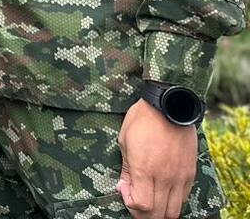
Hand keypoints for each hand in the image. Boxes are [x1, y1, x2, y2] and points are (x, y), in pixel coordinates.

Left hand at [118, 99, 197, 218]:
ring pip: (174, 211)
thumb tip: (124, 187)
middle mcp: (165, 178)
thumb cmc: (142, 120)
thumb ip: (126, 169)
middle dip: (143, 214)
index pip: (141, 206)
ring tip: (150, 198)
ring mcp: (180, 178)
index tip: (124, 189)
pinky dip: (172, 202)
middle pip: (158, 214)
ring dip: (160, 211)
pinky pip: (183, 199)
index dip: (130, 204)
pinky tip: (162, 191)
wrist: (169, 106)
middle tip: (135, 201)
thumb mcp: (124, 140)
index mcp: (145, 169)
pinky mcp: (190, 175)